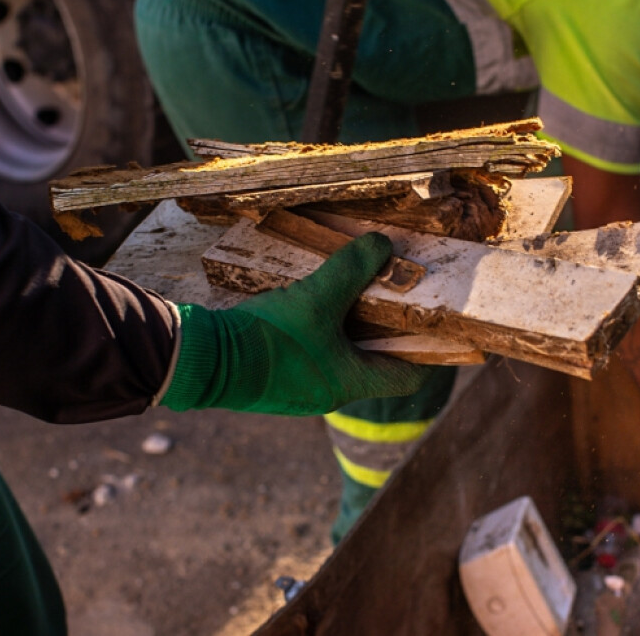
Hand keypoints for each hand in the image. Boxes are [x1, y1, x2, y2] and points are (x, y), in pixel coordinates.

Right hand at [163, 232, 430, 415]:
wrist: (203, 361)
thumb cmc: (269, 338)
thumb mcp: (317, 297)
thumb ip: (352, 269)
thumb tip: (383, 245)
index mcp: (350, 382)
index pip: (407, 378)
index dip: (427, 354)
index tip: (436, 329)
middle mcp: (329, 393)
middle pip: (373, 364)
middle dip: (384, 333)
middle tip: (393, 298)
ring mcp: (299, 391)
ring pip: (339, 358)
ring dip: (347, 331)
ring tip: (349, 295)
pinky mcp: (274, 381)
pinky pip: (309, 357)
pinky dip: (318, 334)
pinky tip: (306, 307)